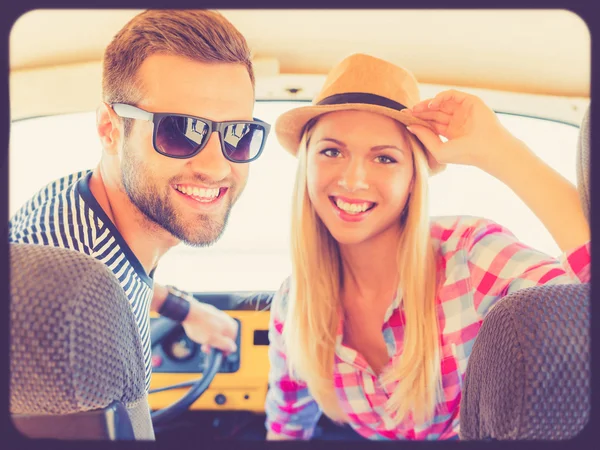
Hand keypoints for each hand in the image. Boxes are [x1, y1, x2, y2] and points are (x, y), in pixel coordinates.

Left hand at [182, 301, 238, 354]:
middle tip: (207, 348)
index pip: (232, 343)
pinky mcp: (211, 314)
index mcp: (231, 327)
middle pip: (224, 337)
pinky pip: (211, 326)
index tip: (218, 354)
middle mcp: (227, 320)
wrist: (188, 312)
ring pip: (217, 332)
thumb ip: (224, 345)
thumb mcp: (213, 340)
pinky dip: (207, 331)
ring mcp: (219, 316)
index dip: (224, 350)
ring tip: (202, 341)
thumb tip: (233, 348)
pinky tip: (200, 333)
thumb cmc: (200, 325)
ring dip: (210, 339)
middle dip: (215, 344)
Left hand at [403, 89, 521, 173]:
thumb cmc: (465, 154)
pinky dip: (441, 97)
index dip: (418, 120)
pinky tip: (431, 104)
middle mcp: (457, 120)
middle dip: (420, 111)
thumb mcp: (439, 149)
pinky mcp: (470, 101)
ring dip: (427, 104)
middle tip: (407, 111)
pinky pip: (452, 94)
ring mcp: (464, 110)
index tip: (405, 119)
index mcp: (452, 132)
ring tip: (416, 108)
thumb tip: (410, 126)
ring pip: (441, 103)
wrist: (487, 149)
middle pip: (434, 112)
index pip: (432, 123)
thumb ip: (424, 138)